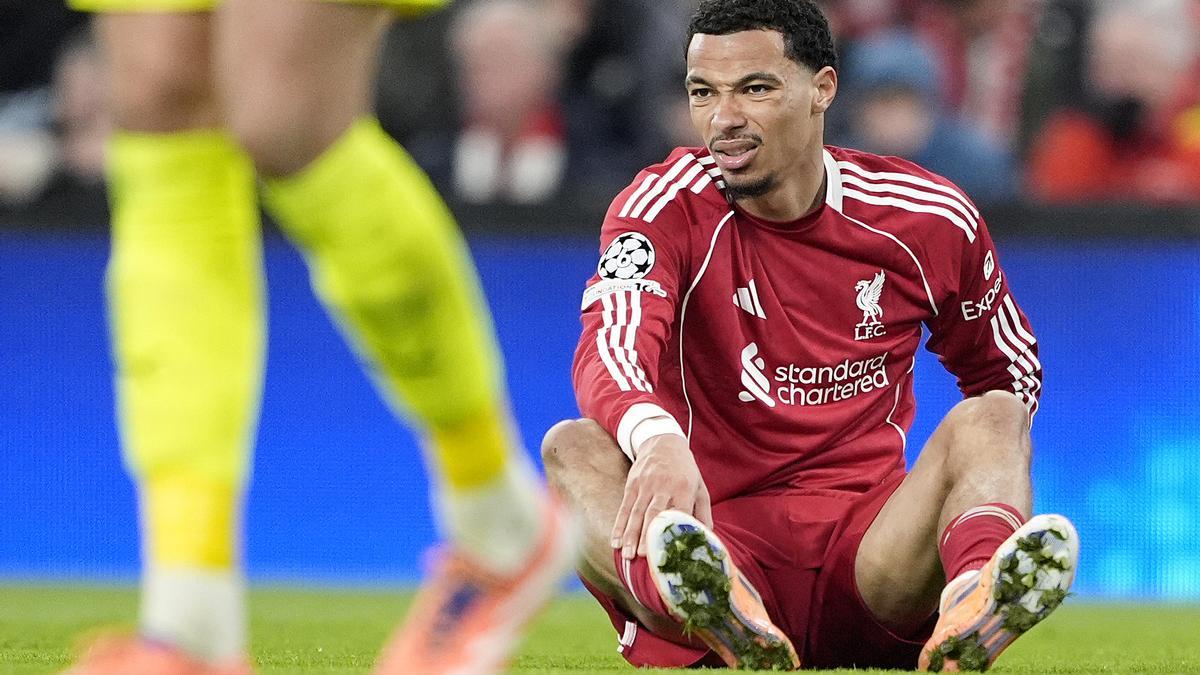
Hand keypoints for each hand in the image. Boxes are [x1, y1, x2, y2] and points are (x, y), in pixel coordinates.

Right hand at [611, 433, 712, 559]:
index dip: (674, 530)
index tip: (670, 549)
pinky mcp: (632, 485)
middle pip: (653, 514)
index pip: (679, 512)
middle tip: (642, 556)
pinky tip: (615, 541)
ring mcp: (645, 485)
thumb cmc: (685, 469)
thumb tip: (705, 537)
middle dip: (647, 536)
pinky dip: (619, 525)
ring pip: (636, 513)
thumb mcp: (700, 486)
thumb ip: (703, 512)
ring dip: (630, 535)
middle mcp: (663, 486)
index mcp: (683, 488)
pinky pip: (624, 508)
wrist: (663, 441)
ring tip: (627, 555)